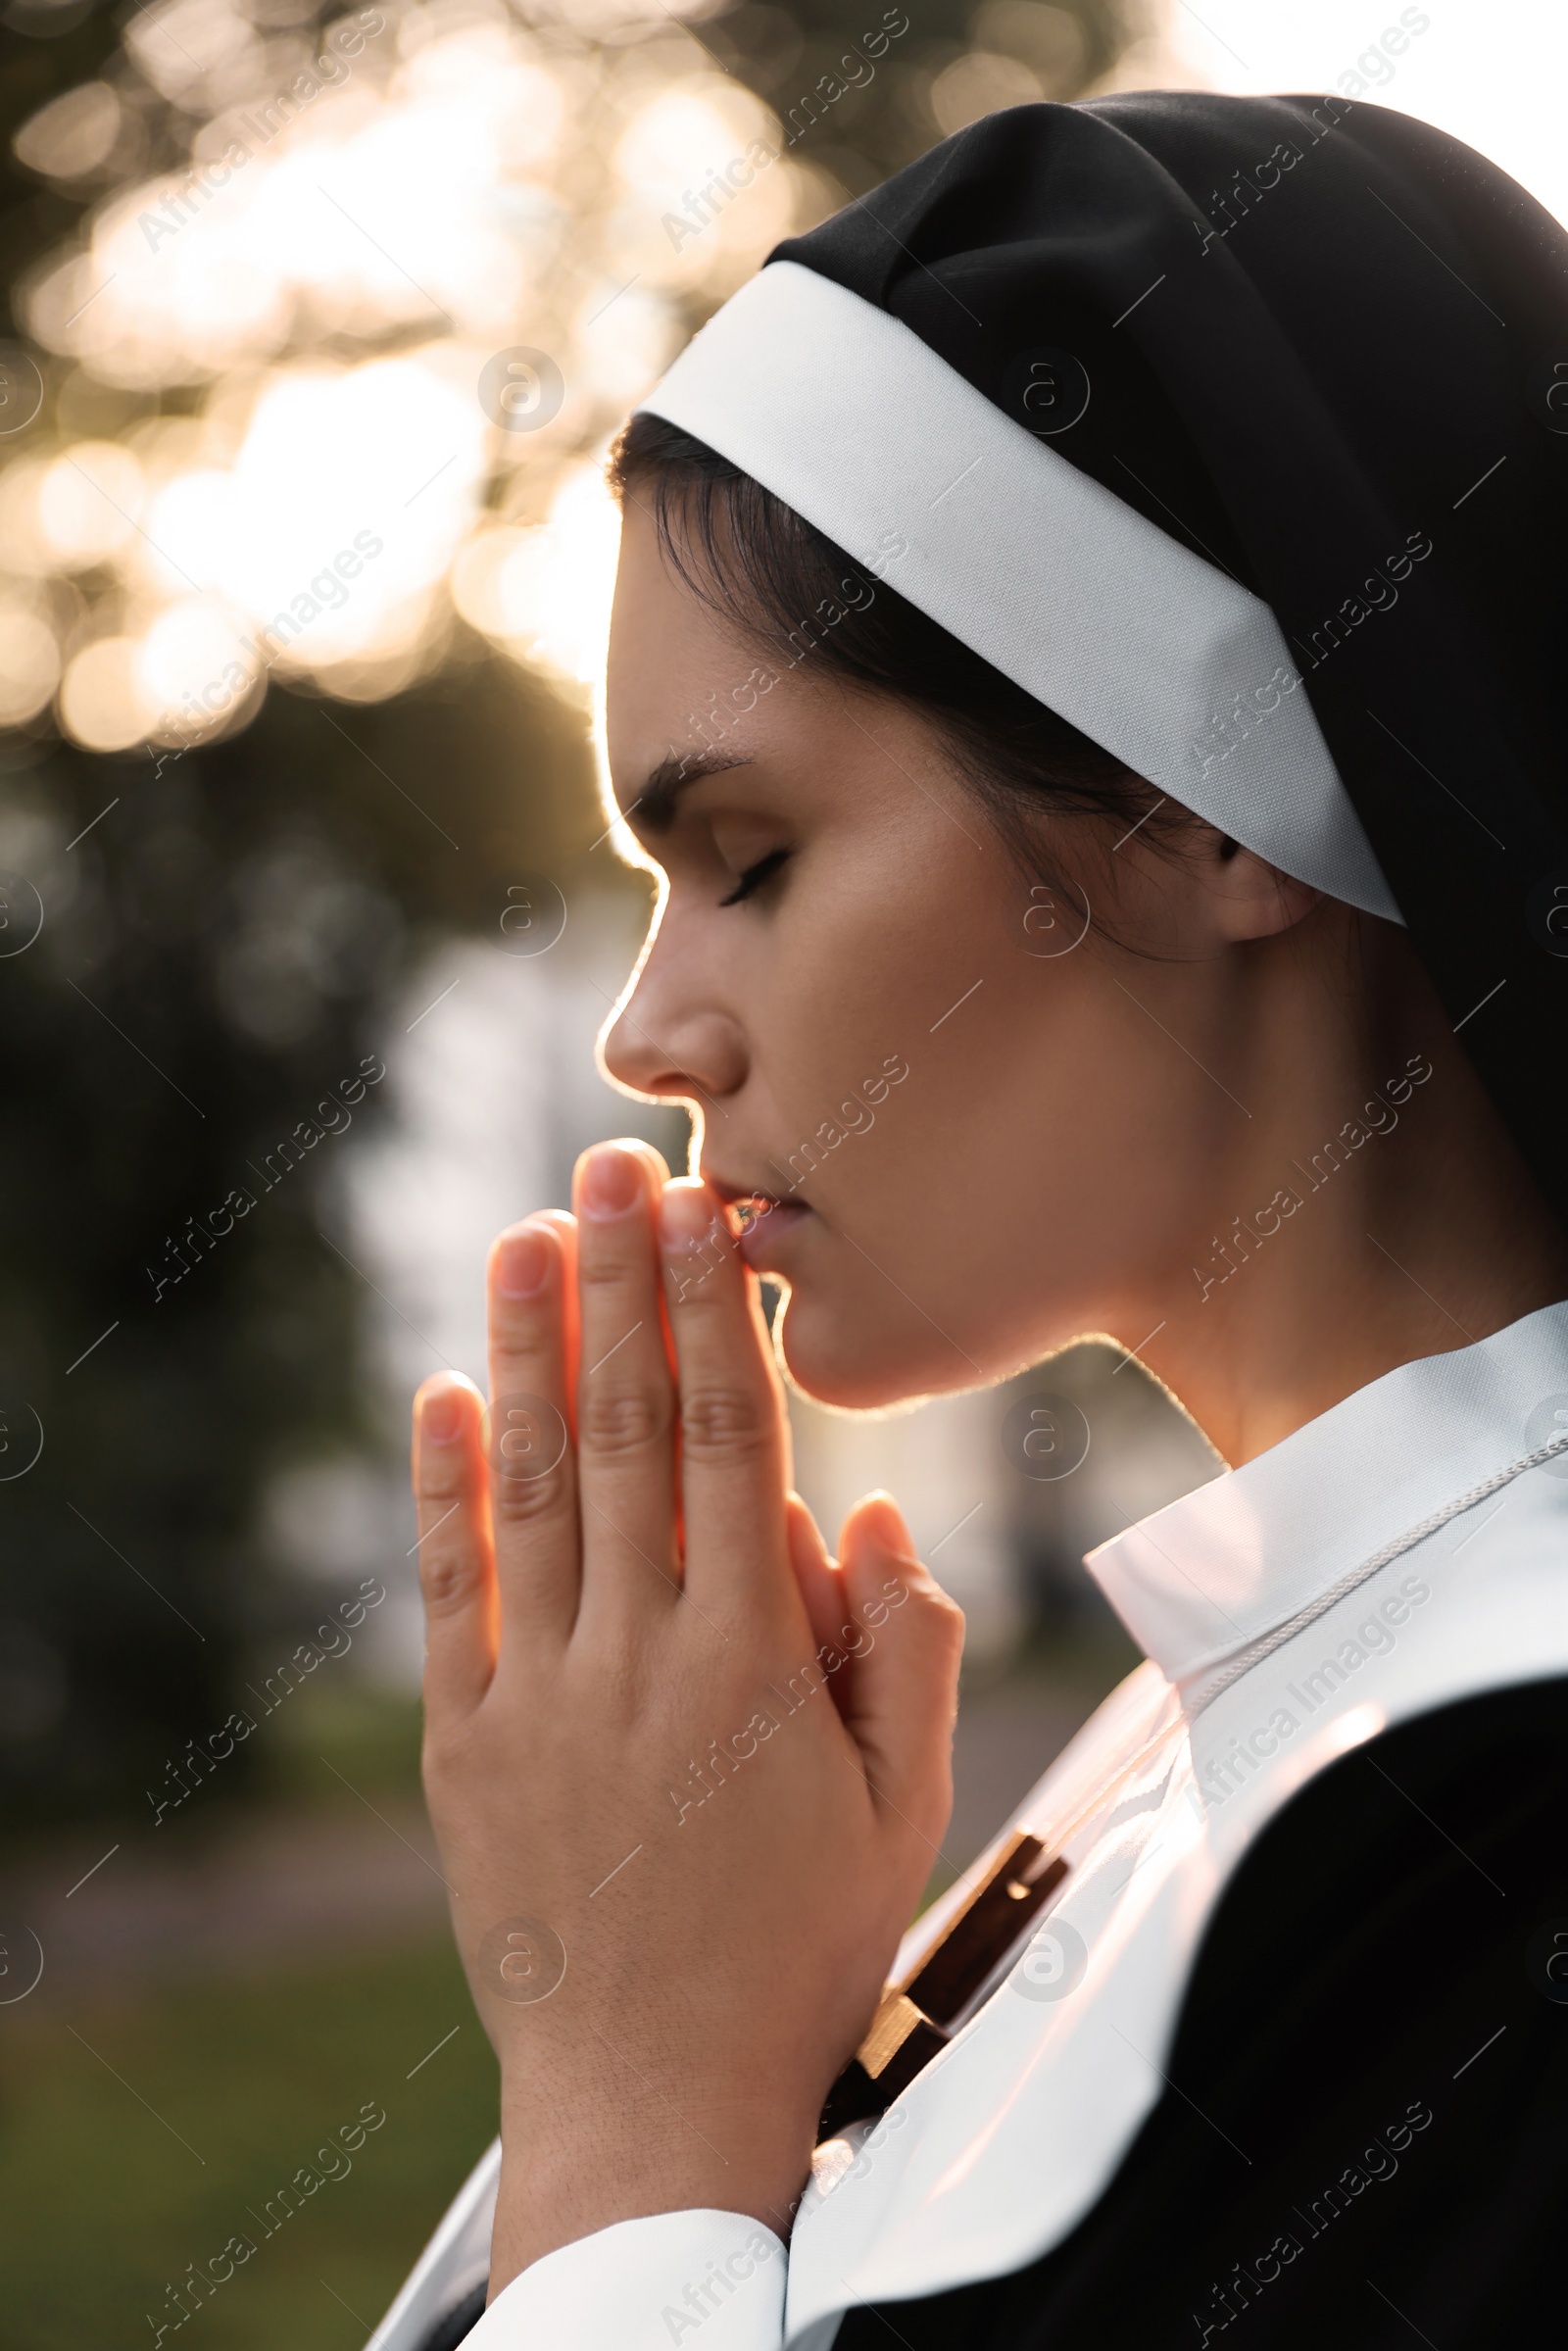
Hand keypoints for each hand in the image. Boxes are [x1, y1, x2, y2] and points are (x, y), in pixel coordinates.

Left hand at [410, 1140, 963, 2290]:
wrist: (655, 2095)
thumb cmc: (802, 1947)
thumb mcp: (906, 1808)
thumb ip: (906, 1652)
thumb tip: (869, 1514)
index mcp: (754, 1665)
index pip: (732, 1444)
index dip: (711, 1315)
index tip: (700, 1214)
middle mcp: (639, 1658)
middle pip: (627, 1433)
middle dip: (618, 1285)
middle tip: (606, 1165)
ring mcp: (539, 1696)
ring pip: (534, 1485)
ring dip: (526, 1349)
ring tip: (522, 1235)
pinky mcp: (467, 1742)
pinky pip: (451, 1590)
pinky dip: (443, 1484)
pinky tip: (441, 1388)